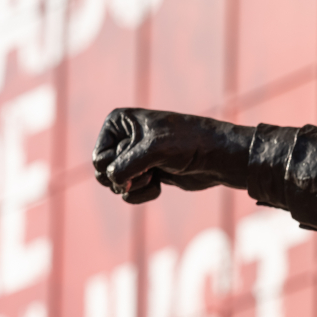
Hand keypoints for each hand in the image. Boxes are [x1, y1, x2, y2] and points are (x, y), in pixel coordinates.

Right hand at [92, 108, 249, 203]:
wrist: (216, 157)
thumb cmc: (187, 143)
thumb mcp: (154, 150)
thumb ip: (125, 167)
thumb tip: (113, 183)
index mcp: (119, 123)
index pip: (100, 157)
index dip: (119, 165)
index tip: (142, 159)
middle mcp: (122, 138)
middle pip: (102, 173)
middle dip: (125, 178)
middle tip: (147, 172)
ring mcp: (133, 157)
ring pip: (115, 185)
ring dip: (135, 187)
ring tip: (154, 176)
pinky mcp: (145, 174)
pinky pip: (129, 194)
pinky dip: (143, 194)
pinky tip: (160, 184)